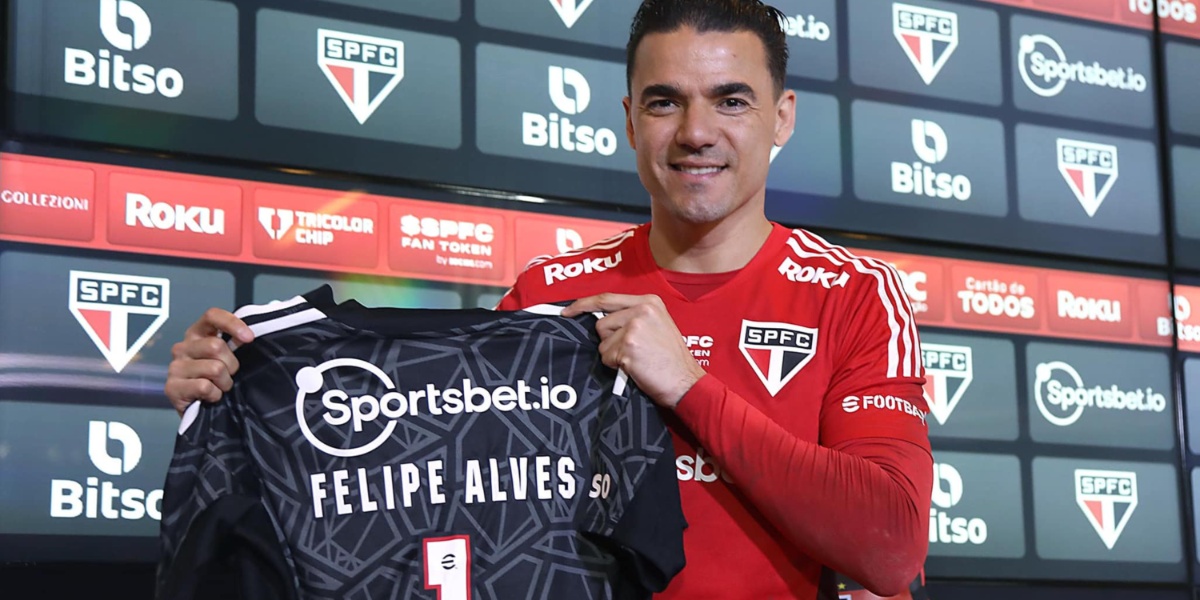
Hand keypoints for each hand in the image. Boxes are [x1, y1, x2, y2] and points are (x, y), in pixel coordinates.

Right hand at [164, 308, 252, 414]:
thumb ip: (235, 343)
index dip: (232, 323)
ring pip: (214, 368)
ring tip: (219, 388)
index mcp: (198, 334)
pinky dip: (215, 395)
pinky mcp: (172, 387)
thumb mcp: (228, 358)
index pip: (212, 316)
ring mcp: (175, 367)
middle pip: (216, 346)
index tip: (249, 338)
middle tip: (229, 375)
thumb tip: (249, 335)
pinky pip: (205, 387)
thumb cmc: (218, 381)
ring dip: (225, 383)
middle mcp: (183, 347)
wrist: (204, 413)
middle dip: (232, 365)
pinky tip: (210, 398)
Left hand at [562, 293, 705, 408]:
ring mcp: (634, 328)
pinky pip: (606, 357)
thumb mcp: (658, 325)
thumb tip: (603, 319)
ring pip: (602, 342)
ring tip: (637, 359)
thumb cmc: (671, 359)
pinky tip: (636, 366)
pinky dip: (617, 366)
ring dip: (614, 354)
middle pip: (601, 324)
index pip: (607, 298)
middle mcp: (641, 310)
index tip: (568, 311)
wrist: (685, 381)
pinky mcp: (628, 347)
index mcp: (649, 301)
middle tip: (633, 351)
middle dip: (609, 341)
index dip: (584, 305)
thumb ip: (632, 316)